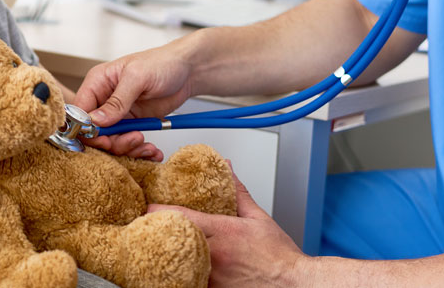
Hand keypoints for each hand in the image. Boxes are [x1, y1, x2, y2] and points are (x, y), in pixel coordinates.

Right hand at [73, 46, 192, 160]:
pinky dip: (139, 150)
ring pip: (111, 141)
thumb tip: (97, 120)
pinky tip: (152, 149)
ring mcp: (118, 114)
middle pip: (94, 131)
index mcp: (98, 83)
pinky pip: (128, 143)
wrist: (187, 71)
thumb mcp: (138, 77)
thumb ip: (117, 100)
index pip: (80, 111)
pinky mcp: (133, 123)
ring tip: (145, 143)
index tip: (104, 138)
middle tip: (132, 140)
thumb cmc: (162, 63)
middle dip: (112, 141)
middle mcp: (104, 100)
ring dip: (128, 147)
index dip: (87, 128)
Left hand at [148, 171, 308, 287]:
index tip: (148, 207)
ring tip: (163, 248)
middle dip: (158, 232)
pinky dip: (182, 274)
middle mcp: (212, 254)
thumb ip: (237, 192)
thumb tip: (227, 168)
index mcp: (221, 231)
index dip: (157, 210)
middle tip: (148, 227)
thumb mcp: (258, 218)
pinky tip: (180, 268)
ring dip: (169, 254)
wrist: (295, 285)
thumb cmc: (279, 256)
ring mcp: (209, 277)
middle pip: (170, 239)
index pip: (178, 215)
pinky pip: (188, 281)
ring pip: (176, 262)